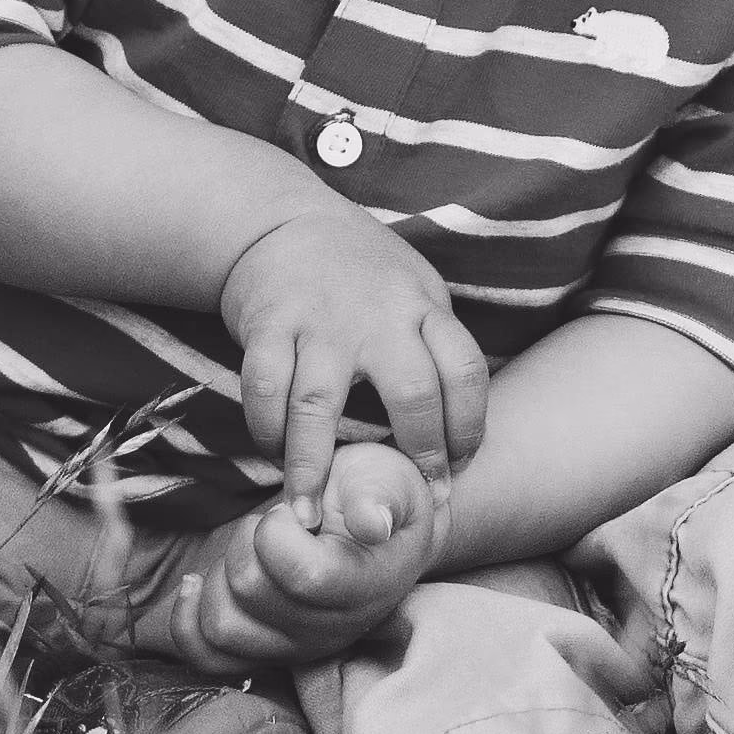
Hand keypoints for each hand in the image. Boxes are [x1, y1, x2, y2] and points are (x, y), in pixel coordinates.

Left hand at [179, 436, 438, 661]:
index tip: (292, 508)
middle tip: (273, 521)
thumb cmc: (373, 494)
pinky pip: (204, 656)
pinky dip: (186, 618)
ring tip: (249, 549)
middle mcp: (330, 631)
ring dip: (220, 575)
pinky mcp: (261, 653)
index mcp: (365, 588)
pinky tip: (197, 581)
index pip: (303, 577)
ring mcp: (293, 649)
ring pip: (221, 626)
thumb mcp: (384, 478)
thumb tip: (371, 524)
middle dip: (247, 539)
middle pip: (250, 591)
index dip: (278, 531)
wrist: (368, 525)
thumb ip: (378, 496)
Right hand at [215, 199, 483, 503]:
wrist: (281, 219)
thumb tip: (456, 441)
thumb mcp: (414, 292)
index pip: (465, 369)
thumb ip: (433, 350)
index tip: (457, 469)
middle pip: (410, 392)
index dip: (469, 427)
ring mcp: (319, 320)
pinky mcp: (266, 323)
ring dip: (310, 467)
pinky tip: (273, 455)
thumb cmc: (361, 272)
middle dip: (414, 453)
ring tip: (308, 515)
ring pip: (317, 405)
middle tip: (400, 502)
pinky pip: (263, 389)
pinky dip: (265, 429)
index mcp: (421, 307)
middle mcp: (377, 315)